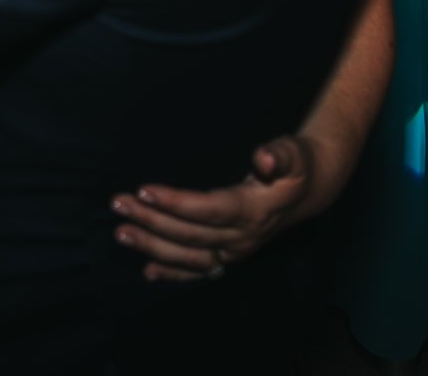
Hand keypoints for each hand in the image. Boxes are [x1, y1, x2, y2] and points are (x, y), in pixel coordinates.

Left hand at [110, 136, 318, 282]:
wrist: (309, 192)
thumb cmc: (296, 166)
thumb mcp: (294, 154)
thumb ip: (279, 155)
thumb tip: (264, 157)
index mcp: (254, 211)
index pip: (209, 209)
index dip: (176, 203)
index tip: (143, 191)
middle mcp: (243, 238)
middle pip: (191, 234)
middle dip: (152, 221)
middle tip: (118, 205)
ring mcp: (236, 252)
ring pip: (189, 256)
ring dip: (153, 247)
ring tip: (121, 233)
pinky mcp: (231, 257)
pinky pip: (200, 271)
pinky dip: (173, 273)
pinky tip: (147, 272)